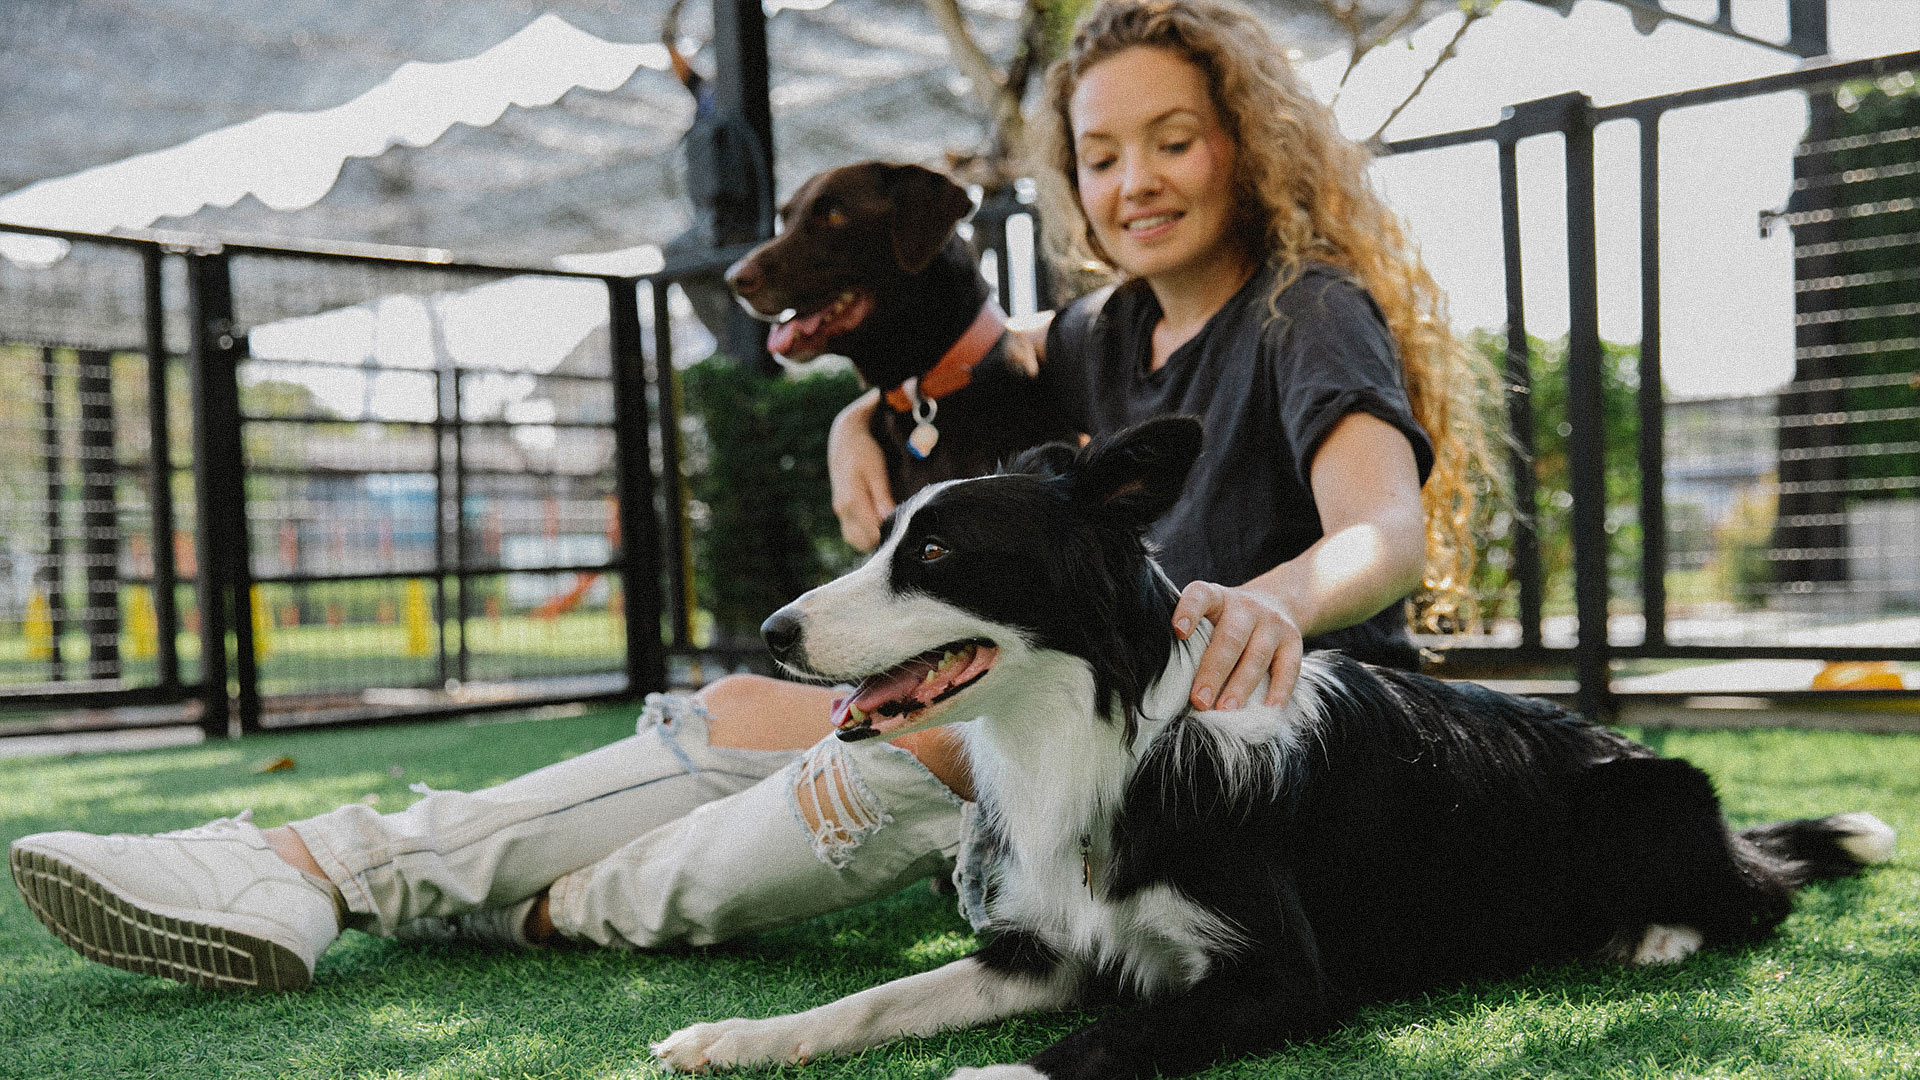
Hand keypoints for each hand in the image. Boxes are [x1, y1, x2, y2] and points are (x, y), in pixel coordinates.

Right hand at [828, 390, 894, 551]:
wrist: (844, 440)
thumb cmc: (864, 451)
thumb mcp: (876, 470)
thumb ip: (882, 496)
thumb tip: (889, 519)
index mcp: (852, 500)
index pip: (872, 532)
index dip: (890, 534)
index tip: (905, 528)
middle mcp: (843, 509)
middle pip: (864, 542)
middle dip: (882, 539)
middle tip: (900, 527)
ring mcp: (840, 512)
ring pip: (856, 541)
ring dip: (873, 539)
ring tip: (890, 525)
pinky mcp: (841, 512)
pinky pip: (852, 534)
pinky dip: (865, 535)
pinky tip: (879, 524)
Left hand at [1172, 581, 1302, 710]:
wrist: (1275, 602)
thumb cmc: (1226, 621)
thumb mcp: (1208, 616)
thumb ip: (1192, 640)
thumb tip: (1170, 685)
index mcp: (1216, 597)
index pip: (1201, 596)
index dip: (1189, 611)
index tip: (1178, 631)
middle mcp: (1245, 606)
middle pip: (1230, 638)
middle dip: (1213, 672)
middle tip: (1199, 701)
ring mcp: (1272, 623)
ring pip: (1257, 656)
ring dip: (1240, 686)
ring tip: (1225, 711)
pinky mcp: (1293, 641)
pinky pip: (1288, 669)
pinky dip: (1278, 692)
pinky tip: (1267, 711)